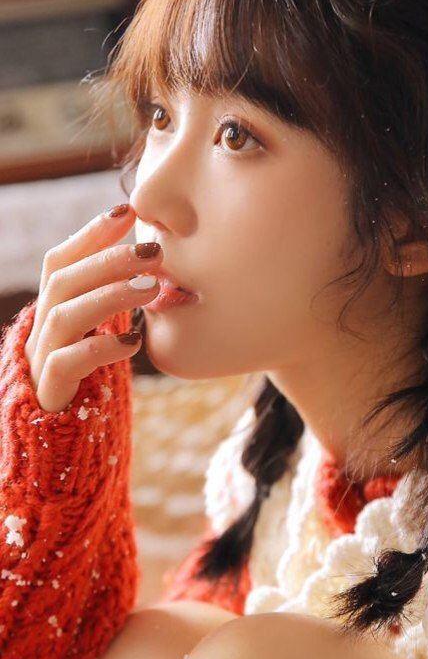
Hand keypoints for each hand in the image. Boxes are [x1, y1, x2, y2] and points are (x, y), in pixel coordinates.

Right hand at [23, 203, 162, 412]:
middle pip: (61, 280)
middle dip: (107, 259)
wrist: (61, 449)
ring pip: (63, 315)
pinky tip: (133, 342)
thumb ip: (115, 308)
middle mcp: (40, 331)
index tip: (127, 209)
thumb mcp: (101, 340)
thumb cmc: (90, 387)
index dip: (90, 233)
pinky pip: (66, 362)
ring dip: (109, 295)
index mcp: (52, 313)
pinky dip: (101, 347)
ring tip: (150, 289)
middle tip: (153, 252)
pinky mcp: (48, 392)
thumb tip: (158, 272)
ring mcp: (39, 361)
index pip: (60, 261)